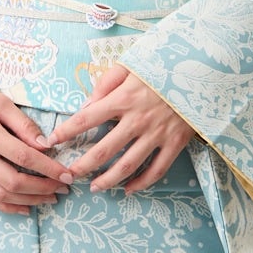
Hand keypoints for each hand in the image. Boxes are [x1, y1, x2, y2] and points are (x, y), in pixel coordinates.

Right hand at [0, 89, 72, 213]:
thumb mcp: (1, 102)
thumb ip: (23, 124)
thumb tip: (45, 145)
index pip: (23, 157)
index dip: (48, 168)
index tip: (66, 174)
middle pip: (12, 181)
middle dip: (42, 188)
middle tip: (63, 188)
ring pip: (0, 195)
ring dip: (28, 200)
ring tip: (50, 198)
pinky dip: (7, 207)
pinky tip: (26, 207)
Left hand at [47, 64, 193, 194]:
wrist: (203, 69)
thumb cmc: (162, 65)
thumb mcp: (131, 64)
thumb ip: (105, 83)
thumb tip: (85, 106)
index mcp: (123, 98)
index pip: (86, 119)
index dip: (65, 132)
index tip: (50, 142)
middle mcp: (137, 119)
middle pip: (103, 150)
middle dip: (82, 166)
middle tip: (68, 175)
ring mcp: (157, 134)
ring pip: (127, 165)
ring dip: (108, 180)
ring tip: (95, 188)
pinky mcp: (175, 143)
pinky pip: (156, 170)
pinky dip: (141, 183)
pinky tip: (129, 188)